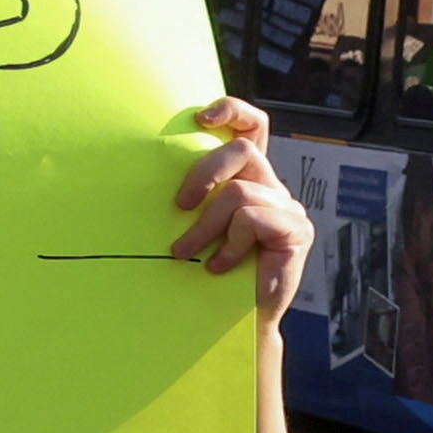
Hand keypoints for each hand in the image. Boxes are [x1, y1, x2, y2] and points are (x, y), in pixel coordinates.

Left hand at [171, 94, 312, 318]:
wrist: (233, 320)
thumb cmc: (202, 271)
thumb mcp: (190, 226)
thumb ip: (187, 199)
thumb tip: (136, 174)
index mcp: (247, 179)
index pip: (253, 127)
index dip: (233, 111)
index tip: (202, 117)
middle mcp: (271, 187)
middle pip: (243, 150)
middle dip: (203, 173)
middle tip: (179, 206)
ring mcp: (287, 208)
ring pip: (238, 194)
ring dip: (203, 227)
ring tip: (185, 254)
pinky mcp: (296, 231)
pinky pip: (251, 220)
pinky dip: (228, 246)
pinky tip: (218, 267)